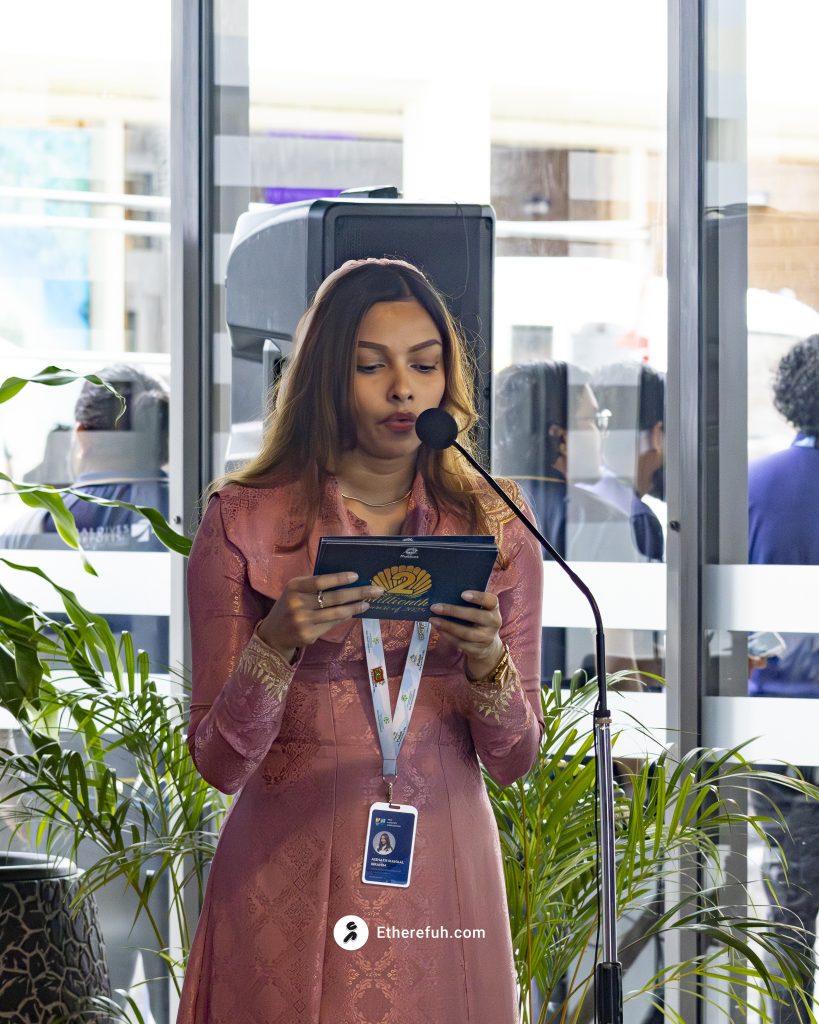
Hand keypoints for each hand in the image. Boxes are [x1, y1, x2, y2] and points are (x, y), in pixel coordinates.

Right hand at [257, 572, 383, 661]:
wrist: (273, 634)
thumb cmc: (289, 606)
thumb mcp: (295, 591)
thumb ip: (314, 585)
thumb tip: (347, 582)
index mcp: (294, 587)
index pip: (320, 581)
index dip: (339, 578)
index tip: (356, 576)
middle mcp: (298, 604)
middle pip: (334, 597)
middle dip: (358, 593)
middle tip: (376, 590)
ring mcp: (303, 621)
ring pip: (337, 613)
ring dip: (355, 607)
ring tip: (368, 603)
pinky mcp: (309, 635)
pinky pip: (332, 624)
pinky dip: (345, 617)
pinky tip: (353, 612)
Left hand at [429, 590, 503, 679]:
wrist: (488, 646)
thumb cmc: (478, 620)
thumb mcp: (480, 610)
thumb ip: (469, 603)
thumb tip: (445, 595)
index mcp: (494, 609)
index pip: (491, 601)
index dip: (478, 597)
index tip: (462, 594)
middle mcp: (494, 623)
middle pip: (475, 616)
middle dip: (453, 611)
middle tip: (435, 607)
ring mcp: (487, 638)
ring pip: (466, 632)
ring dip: (447, 626)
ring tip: (433, 620)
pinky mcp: (478, 650)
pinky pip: (461, 643)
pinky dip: (448, 636)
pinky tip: (439, 629)